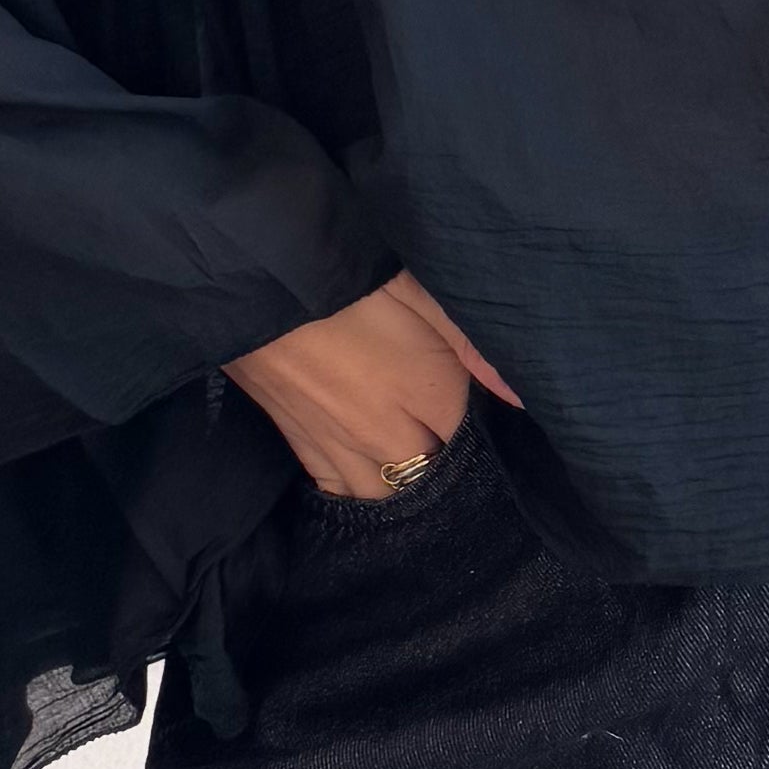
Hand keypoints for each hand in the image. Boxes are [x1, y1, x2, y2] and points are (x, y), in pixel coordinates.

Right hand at [227, 269, 521, 497]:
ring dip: (402, 486)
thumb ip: (471, 344)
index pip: (470, 435)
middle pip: (431, 476)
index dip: (476, 424)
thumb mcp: (413, 287)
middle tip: (441, 435)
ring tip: (409, 462)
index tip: (471, 406)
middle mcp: (387, 434)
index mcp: (428, 392)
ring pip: (385, 497)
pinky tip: (366, 477)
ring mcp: (338, 446)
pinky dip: (356, 489)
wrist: (246, 276)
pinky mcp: (297, 443)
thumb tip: (522, 394)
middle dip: (442, 463)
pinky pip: (337, 490)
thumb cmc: (338, 271)